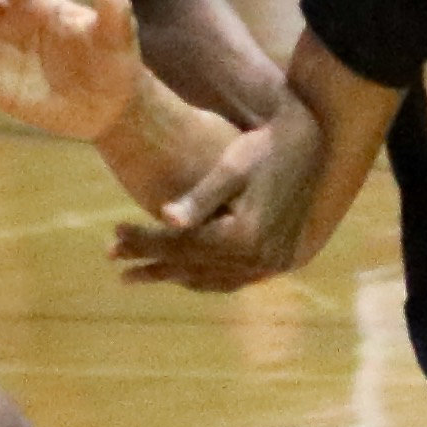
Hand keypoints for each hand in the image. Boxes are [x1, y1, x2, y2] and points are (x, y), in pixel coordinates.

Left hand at [108, 122, 286, 291]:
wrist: (313, 147)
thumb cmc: (265, 146)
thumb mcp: (231, 167)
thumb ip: (199, 198)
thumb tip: (165, 218)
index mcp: (244, 235)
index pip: (180, 246)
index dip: (143, 242)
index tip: (113, 235)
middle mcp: (258, 258)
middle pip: (192, 266)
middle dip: (150, 262)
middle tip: (114, 261)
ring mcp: (270, 264)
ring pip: (212, 279)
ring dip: (175, 277)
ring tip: (141, 273)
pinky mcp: (278, 261)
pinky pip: (233, 280)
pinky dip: (205, 278)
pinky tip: (186, 275)